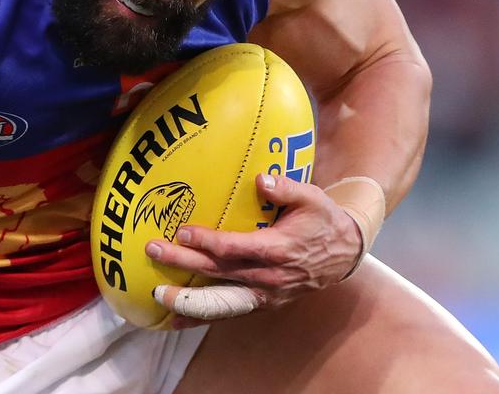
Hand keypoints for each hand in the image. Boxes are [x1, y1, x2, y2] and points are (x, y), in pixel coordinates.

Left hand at [146, 173, 361, 326]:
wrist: (344, 254)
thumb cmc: (323, 220)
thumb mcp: (312, 198)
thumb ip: (285, 188)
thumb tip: (260, 179)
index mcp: (279, 250)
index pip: (236, 248)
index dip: (207, 242)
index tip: (182, 232)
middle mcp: (269, 277)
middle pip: (219, 272)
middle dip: (183, 262)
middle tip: (153, 251)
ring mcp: (265, 294)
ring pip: (220, 299)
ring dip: (188, 298)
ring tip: (157, 294)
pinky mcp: (262, 303)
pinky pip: (228, 312)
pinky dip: (202, 316)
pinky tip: (176, 318)